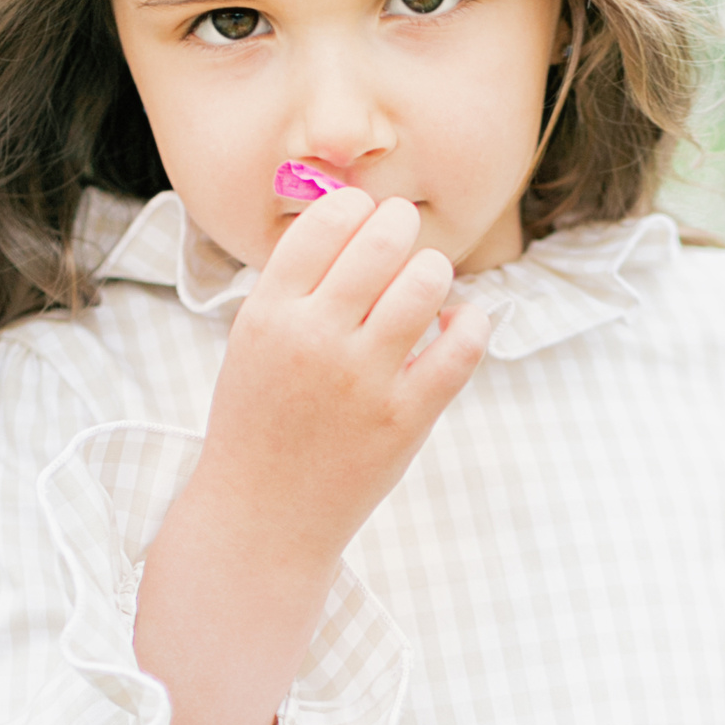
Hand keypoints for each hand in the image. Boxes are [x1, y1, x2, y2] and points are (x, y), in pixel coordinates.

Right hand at [132, 190, 487, 724]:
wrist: (262, 519)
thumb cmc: (260, 423)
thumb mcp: (252, 343)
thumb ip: (295, 284)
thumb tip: (353, 211)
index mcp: (267, 314)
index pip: (323, 224)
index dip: (354, 205)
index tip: (365, 210)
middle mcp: (314, 339)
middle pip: (381, 243)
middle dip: (401, 225)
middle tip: (404, 232)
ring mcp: (363, 380)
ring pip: (426, 284)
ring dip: (434, 270)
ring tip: (427, 279)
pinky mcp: (406, 419)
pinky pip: (462, 348)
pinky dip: (472, 323)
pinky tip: (458, 323)